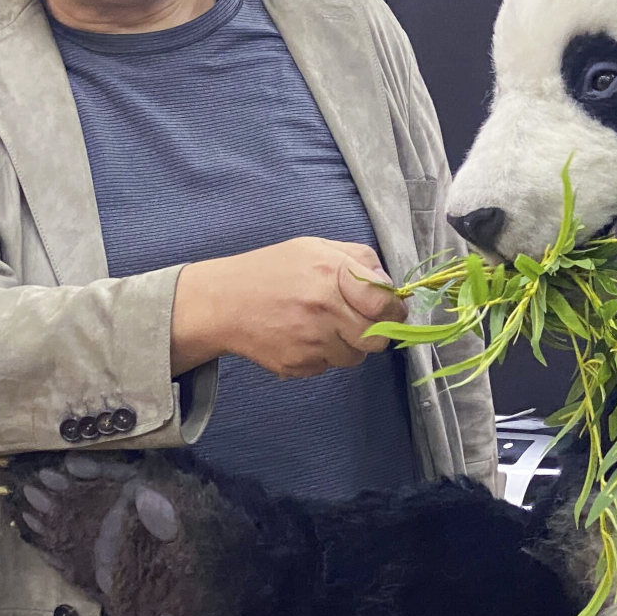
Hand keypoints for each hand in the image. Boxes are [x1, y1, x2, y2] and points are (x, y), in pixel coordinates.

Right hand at [171, 238, 407, 378]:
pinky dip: (322, 356)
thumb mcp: (315, 247)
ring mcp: (309, 341)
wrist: (222, 302)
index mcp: (331, 274)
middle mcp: (323, 309)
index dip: (394, 310)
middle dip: (375, 331)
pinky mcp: (297, 365)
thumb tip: (389, 283)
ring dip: (348, 346)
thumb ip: (359, 259)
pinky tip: (303, 337)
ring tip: (324, 326)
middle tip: (360, 321)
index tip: (390, 309)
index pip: (384, 304)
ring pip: (354, 357)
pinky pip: (327, 367)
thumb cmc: (272, 270)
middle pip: (377, 338)